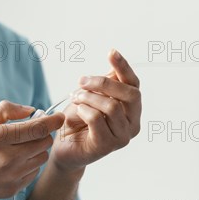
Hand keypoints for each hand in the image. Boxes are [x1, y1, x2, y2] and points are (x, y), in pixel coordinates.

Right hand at [0, 101, 64, 199]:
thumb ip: (6, 111)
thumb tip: (31, 110)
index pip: (37, 128)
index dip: (53, 121)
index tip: (59, 116)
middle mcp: (6, 158)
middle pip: (44, 143)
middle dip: (42, 134)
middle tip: (31, 131)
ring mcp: (9, 177)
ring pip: (41, 158)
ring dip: (37, 150)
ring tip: (19, 147)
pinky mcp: (11, 190)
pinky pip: (32, 173)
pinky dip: (29, 164)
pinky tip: (12, 162)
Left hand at [51, 49, 141, 173]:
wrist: (64, 147)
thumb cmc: (79, 121)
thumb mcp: (91, 97)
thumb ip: (106, 85)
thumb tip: (115, 67)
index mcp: (132, 110)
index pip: (134, 85)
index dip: (124, 67)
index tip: (111, 52)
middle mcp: (133, 124)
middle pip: (130, 94)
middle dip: (104, 83)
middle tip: (82, 81)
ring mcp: (122, 137)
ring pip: (112, 106)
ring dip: (88, 97)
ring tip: (75, 97)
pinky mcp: (107, 146)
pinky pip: (97, 119)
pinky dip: (84, 110)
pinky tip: (77, 111)